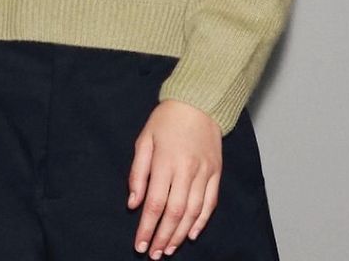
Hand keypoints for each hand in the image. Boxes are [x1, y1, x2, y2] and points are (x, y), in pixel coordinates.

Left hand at [128, 99, 222, 257]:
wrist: (198, 102)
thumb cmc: (166, 120)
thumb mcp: (144, 139)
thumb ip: (137, 172)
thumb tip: (133, 203)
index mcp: (165, 161)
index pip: (155, 203)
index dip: (147, 228)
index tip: (140, 244)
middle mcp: (186, 170)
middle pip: (174, 213)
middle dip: (163, 237)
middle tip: (154, 253)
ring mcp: (204, 172)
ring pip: (193, 212)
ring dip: (180, 234)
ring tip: (169, 248)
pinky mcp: (216, 172)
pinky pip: (210, 203)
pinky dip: (201, 221)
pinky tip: (191, 234)